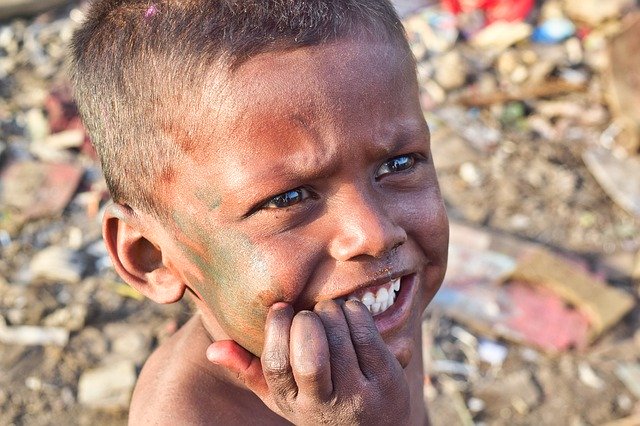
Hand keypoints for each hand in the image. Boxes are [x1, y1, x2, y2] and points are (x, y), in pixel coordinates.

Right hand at [206, 300, 410, 424]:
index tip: (281, 308)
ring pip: (340, 337)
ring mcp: (359, 394)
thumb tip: (214, 348)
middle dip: (307, 322)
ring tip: (328, 311)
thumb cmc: (320, 401)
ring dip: (331, 311)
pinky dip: (355, 311)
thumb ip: (249, 371)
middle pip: (310, 356)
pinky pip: (367, 333)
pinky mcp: (386, 380)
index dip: (276, 329)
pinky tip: (350, 311)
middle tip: (308, 314)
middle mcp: (325, 403)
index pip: (276, 365)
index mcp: (294, 403)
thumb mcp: (283, 396)